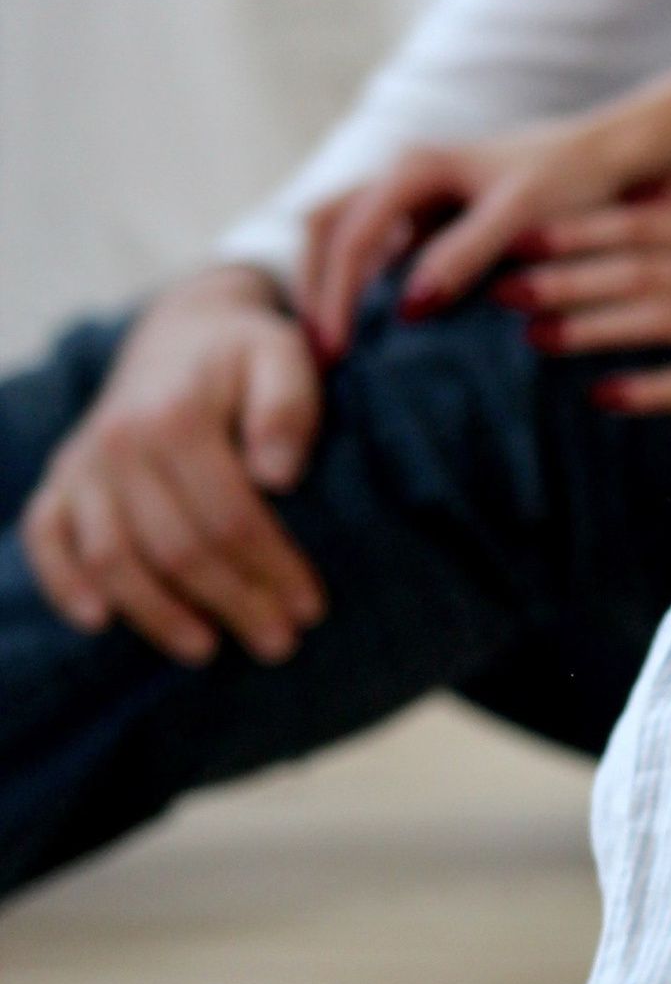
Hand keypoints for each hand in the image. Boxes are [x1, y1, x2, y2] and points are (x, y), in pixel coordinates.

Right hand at [19, 267, 326, 666]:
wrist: (184, 334)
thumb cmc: (247, 356)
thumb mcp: (284, 357)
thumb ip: (288, 408)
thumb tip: (279, 476)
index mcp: (177, 415)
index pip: (230, 517)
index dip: (272, 570)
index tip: (311, 608)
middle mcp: (119, 441)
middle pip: (176, 549)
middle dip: (232, 603)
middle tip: (279, 642)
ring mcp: (83, 463)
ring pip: (112, 559)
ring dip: (157, 615)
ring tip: (207, 650)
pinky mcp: (61, 479)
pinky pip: (45, 538)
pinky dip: (63, 582)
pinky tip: (98, 622)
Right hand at [297, 115, 634, 356]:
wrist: (611, 155)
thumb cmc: (572, 180)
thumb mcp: (523, 216)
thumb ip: (466, 253)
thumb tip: (410, 305)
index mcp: (414, 166)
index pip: (350, 235)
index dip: (336, 295)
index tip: (336, 352)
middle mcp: (401, 174)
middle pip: (325, 228)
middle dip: (315, 288)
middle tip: (319, 356)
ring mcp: (412, 196)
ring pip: (343, 235)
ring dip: (331, 285)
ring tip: (335, 349)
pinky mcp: (429, 218)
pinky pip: (376, 251)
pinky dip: (361, 286)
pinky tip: (372, 333)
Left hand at [493, 181, 670, 412]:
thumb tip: (640, 193)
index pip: (637, 223)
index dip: (574, 230)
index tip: (517, 239)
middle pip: (634, 269)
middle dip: (563, 279)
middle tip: (501, 292)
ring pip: (655, 319)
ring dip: (589, 328)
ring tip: (532, 339)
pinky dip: (646, 388)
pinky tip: (599, 395)